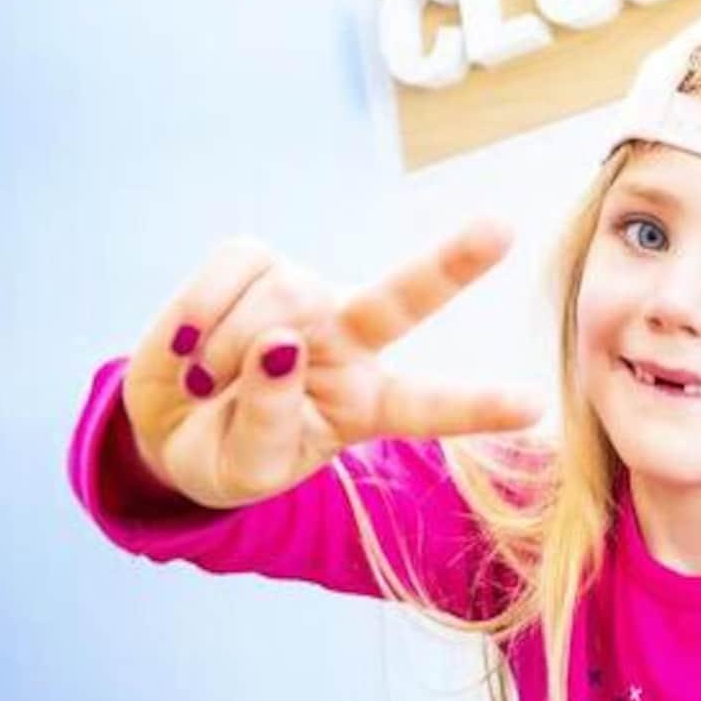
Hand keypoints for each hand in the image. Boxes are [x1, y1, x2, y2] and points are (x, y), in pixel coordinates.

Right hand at [123, 221, 540, 507]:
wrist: (167, 423)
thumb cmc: (225, 452)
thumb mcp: (247, 470)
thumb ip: (270, 420)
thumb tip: (280, 345)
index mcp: (369, 404)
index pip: (430, 407)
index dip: (478, 406)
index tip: (533, 404)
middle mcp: (352, 340)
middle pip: (405, 298)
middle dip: (451, 264)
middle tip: (501, 229)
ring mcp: (307, 294)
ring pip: (283, 298)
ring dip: (228, 352)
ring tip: (208, 386)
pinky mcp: (255, 261)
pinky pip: (234, 271)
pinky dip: (200, 313)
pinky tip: (189, 347)